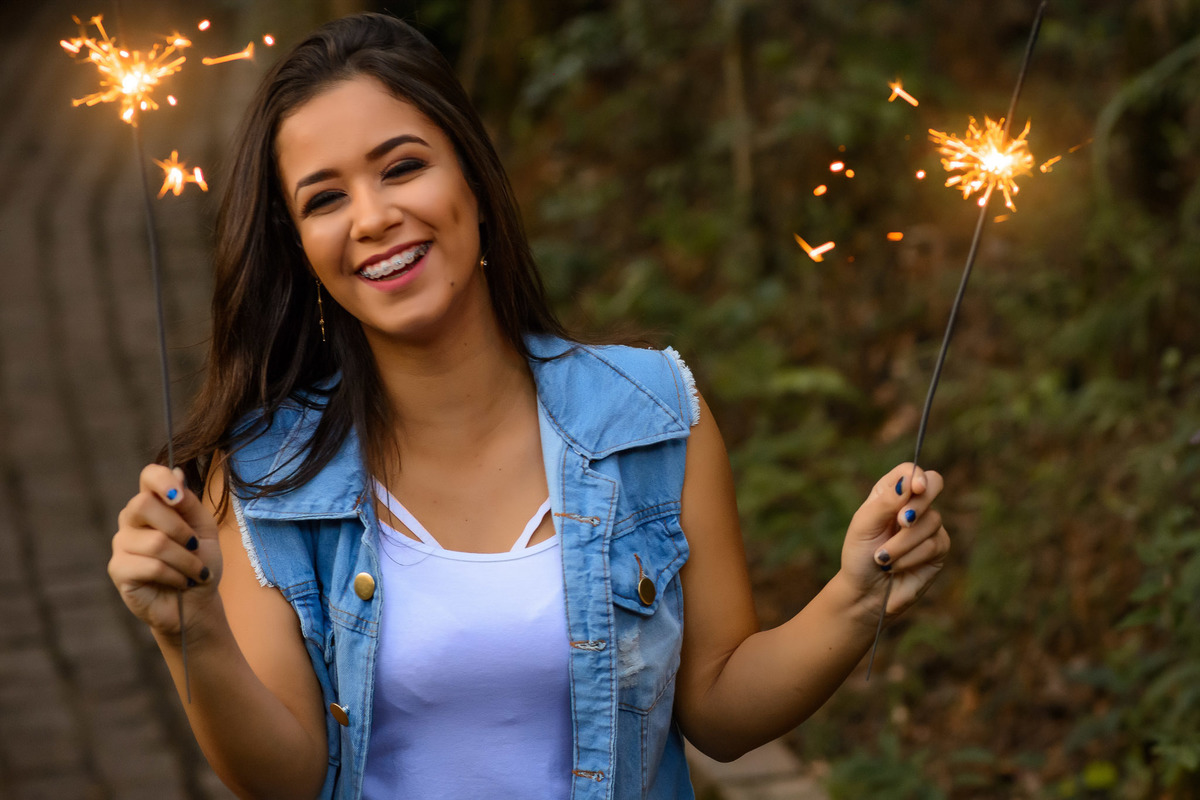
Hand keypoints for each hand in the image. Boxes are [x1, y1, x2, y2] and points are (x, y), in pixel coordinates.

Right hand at [109, 464, 222, 639]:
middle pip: (142, 504)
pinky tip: (180, 582)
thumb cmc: (200, 562)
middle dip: (179, 529)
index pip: (149, 476)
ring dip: (186, 560)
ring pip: (154, 541)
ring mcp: (121, 543)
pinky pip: (150, 566)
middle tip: (195, 546)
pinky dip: (175, 575)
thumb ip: (190, 503)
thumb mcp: (204, 529)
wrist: (196, 602)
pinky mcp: (118, 569)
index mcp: (155, 504)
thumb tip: (177, 472)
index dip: (162, 480)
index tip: (179, 498)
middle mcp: (132, 519)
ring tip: (195, 572)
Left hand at [841, 464, 949, 622]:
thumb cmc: (859, 555)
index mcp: (890, 493)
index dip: (917, 475)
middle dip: (918, 505)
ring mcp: (928, 526)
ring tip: (883, 558)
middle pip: (934, 485)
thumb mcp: (864, 525)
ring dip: (903, 543)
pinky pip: (935, 545)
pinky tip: (896, 567)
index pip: (911, 471)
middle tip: (901, 522)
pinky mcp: (938, 549)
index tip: (916, 488)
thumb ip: (886, 502)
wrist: (865, 592)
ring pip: (931, 521)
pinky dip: (911, 557)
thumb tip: (910, 481)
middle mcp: (912, 506)